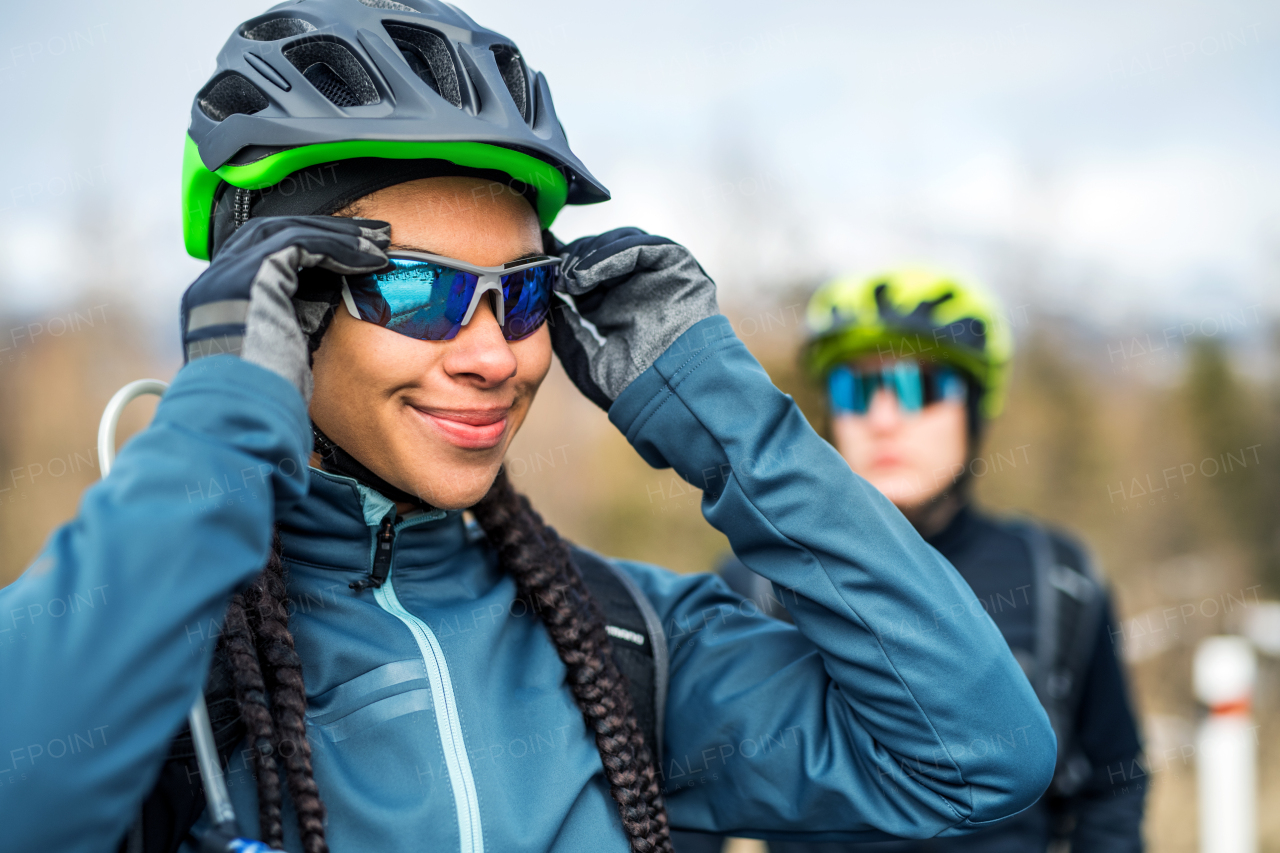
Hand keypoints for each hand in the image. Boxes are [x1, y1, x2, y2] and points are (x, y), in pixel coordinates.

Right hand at [180, 216, 389, 399]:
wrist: (244, 412)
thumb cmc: (267, 397)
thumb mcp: (283, 350)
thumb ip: (296, 318)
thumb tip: (331, 298)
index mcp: (220, 300)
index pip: (268, 254)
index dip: (313, 247)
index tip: (352, 251)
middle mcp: (217, 281)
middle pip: (277, 234)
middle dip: (329, 232)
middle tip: (373, 236)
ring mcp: (228, 275)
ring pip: (291, 234)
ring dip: (340, 237)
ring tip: (379, 243)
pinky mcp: (250, 275)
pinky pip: (300, 246)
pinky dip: (337, 248)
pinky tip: (368, 258)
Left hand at [548, 227, 718, 409]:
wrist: (673, 394)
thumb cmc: (634, 387)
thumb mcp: (586, 360)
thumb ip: (566, 332)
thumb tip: (543, 305)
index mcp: (615, 310)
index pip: (585, 276)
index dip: (562, 269)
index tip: (536, 266)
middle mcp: (635, 289)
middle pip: (599, 255)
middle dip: (574, 261)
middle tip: (554, 274)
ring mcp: (658, 276)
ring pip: (620, 245)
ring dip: (590, 256)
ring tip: (571, 277)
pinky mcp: (678, 267)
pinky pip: (645, 246)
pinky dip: (613, 254)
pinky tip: (589, 273)